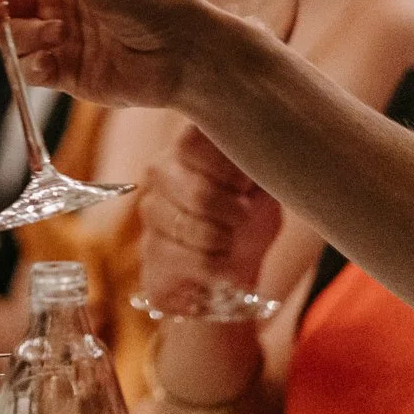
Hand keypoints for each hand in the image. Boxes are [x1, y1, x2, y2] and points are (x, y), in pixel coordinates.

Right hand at [0, 0, 225, 108]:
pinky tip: (50, 63)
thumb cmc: (153, 0)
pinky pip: (33, 70)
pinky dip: (34, 67)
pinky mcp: (69, 73)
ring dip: (21, 36)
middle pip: (4, 1)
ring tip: (49, 34)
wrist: (188, 56)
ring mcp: (63, 37)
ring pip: (15, 37)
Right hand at [137, 127, 282, 303]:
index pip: (193, 140)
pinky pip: (195, 260)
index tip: (244, 185)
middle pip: (198, 193)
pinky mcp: (150, 250)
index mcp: (188, 147)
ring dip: (227, 243)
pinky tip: (220, 263)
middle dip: (235, 214)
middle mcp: (161, 171)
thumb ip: (253, 165)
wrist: (229, 273)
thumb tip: (252, 151)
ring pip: (196, 229)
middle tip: (243, 218)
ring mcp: (151, 210)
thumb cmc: (248, 221)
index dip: (226, 168)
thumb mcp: (262, 188)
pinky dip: (220, 267)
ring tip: (230, 241)